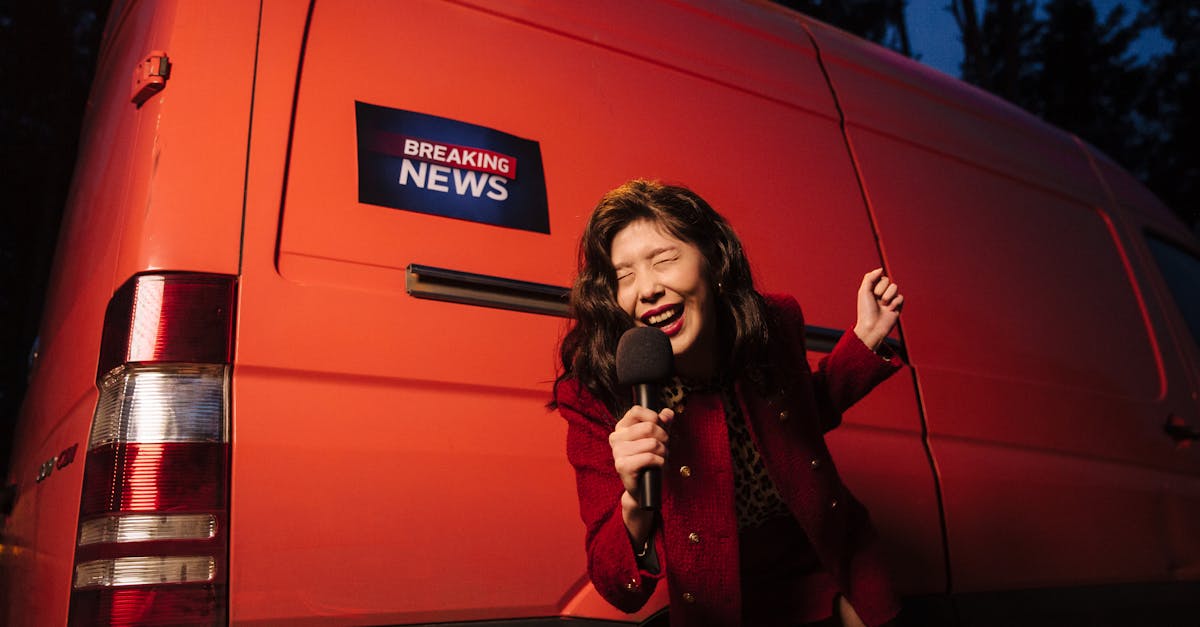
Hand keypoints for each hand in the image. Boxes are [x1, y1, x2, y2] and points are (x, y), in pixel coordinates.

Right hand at [610, 405, 672, 543]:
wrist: (644, 487)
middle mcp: (615, 438)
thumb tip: (668, 413)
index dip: (654, 418)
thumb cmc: (650, 461)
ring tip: (661, 458)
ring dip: (664, 452)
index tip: (660, 429)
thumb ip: (662, 423)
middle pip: (649, 426)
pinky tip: (657, 466)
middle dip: (664, 438)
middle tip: (663, 448)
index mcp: (621, 428)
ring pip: (652, 443)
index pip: (637, 410)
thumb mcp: (657, 438)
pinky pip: (650, 457)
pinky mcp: (623, 466)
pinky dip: (660, 462)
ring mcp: (617, 452)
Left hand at [853, 268, 903, 350]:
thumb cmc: (866, 311)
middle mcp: (881, 293)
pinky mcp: (897, 306)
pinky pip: (901, 297)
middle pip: (887, 281)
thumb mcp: (864, 291)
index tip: (871, 294)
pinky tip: (890, 310)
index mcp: (872, 289)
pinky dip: (894, 303)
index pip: (879, 277)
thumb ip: (870, 277)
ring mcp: (890, 299)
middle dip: (881, 290)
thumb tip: (881, 269)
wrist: (872, 327)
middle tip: (876, 301)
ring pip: (895, 287)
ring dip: (887, 297)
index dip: (876, 284)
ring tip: (883, 306)